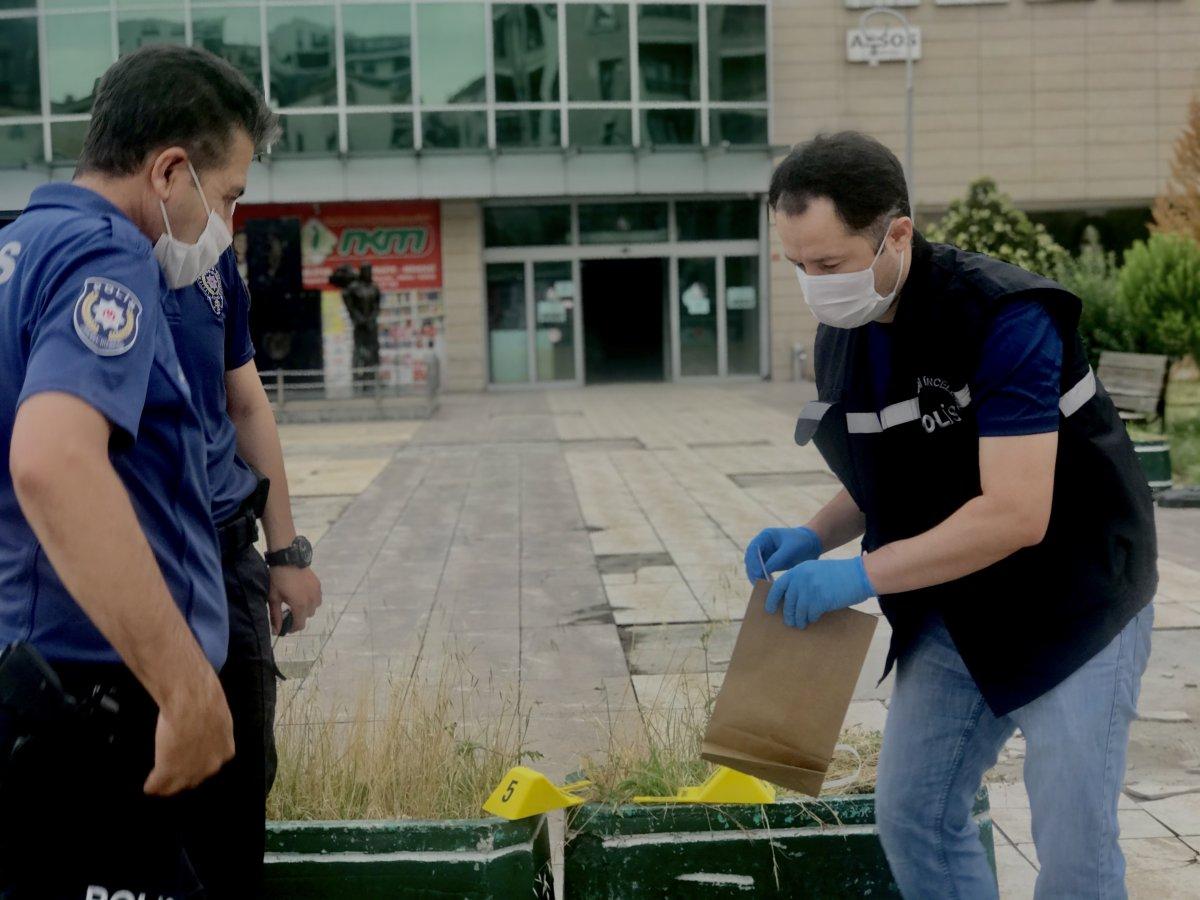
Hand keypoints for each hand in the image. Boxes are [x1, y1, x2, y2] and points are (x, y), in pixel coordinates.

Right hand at [144, 668, 233, 795]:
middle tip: (174, 778)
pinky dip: (151, 785)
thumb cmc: (205, 700)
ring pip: (176, 786)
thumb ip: (213, 728)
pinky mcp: (168, 770)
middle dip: (184, 778)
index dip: (199, 764)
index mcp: (225, 750)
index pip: (211, 765)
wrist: (192, 701)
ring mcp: (189, 770)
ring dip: (167, 785)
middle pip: (195, 779)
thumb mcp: (217, 716)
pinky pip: (158, 783)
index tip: (191, 764)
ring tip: (159, 787)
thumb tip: (205, 724)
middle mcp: (211, 765)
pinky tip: (148, 787)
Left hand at [268, 564, 321, 635]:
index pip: (299, 625)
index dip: (292, 629)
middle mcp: (311, 601)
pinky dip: (311, 600)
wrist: (288, 559)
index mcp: (300, 606)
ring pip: (314, 608)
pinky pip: (317, 598)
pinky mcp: (318, 585)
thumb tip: (276, 631)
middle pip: (307, 617)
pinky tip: (303, 595)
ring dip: (306, 609)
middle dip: (298, 618)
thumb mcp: (274, 598)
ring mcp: (316, 592)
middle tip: (288, 612)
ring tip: (297, 603)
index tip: (285, 627)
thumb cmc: (278, 579)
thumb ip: (276, 616)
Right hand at [744, 526, 822, 583]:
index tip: (758, 574)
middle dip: (753, 572)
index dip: (754, 562)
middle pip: (751, 559)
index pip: (753, 549)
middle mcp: (762, 545)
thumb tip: (763, 572)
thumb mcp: (790, 550)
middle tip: (760, 584)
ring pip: (754, 567)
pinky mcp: (769, 563)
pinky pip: (762, 572)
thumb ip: (777, 559)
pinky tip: (770, 585)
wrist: (812, 544)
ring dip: (757, 577)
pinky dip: (763, 579)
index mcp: (765, 536)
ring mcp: (764, 554)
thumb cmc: (802, 543)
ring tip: (764, 587)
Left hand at [765, 557, 874, 628]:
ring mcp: (810, 589)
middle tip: (789, 622)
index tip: (769, 609)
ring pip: (798, 610)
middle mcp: (802, 578)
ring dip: (799, 619)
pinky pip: (811, 614)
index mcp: (799, 569)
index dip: (772, 599)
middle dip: (788, 613)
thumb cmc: (840, 574)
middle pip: (788, 601)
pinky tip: (813, 619)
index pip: (779, 586)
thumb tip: (792, 598)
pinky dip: (811, 618)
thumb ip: (803, 580)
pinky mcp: (821, 600)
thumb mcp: (816, 570)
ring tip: (800, 625)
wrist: (859, 574)